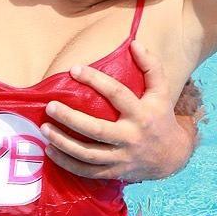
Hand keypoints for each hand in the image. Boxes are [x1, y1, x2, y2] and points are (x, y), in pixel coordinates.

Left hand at [39, 41, 189, 181]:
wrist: (172, 156)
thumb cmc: (160, 117)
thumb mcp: (161, 91)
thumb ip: (150, 66)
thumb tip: (135, 43)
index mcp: (141, 114)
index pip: (117, 94)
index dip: (95, 80)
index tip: (74, 69)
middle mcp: (131, 137)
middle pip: (97, 130)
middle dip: (71, 118)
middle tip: (50, 106)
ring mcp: (122, 158)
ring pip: (88, 154)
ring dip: (64, 142)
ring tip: (44, 129)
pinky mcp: (114, 172)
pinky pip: (87, 171)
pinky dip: (67, 163)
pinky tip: (50, 150)